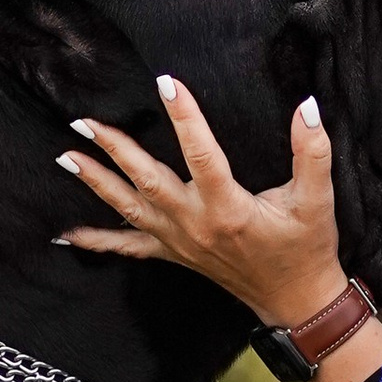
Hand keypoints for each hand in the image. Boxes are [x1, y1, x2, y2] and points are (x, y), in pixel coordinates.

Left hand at [58, 76, 346, 330]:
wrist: (295, 299)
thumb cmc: (306, 247)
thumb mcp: (317, 200)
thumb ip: (312, 152)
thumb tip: (307, 106)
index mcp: (228, 208)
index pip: (201, 153)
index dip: (184, 116)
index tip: (166, 82)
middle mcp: (196, 224)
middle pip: (147, 180)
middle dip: (114, 149)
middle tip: (84, 122)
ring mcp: (179, 241)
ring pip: (129, 208)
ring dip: (96, 182)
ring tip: (66, 157)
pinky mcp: (174, 254)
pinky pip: (128, 248)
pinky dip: (95, 241)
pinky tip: (65, 235)